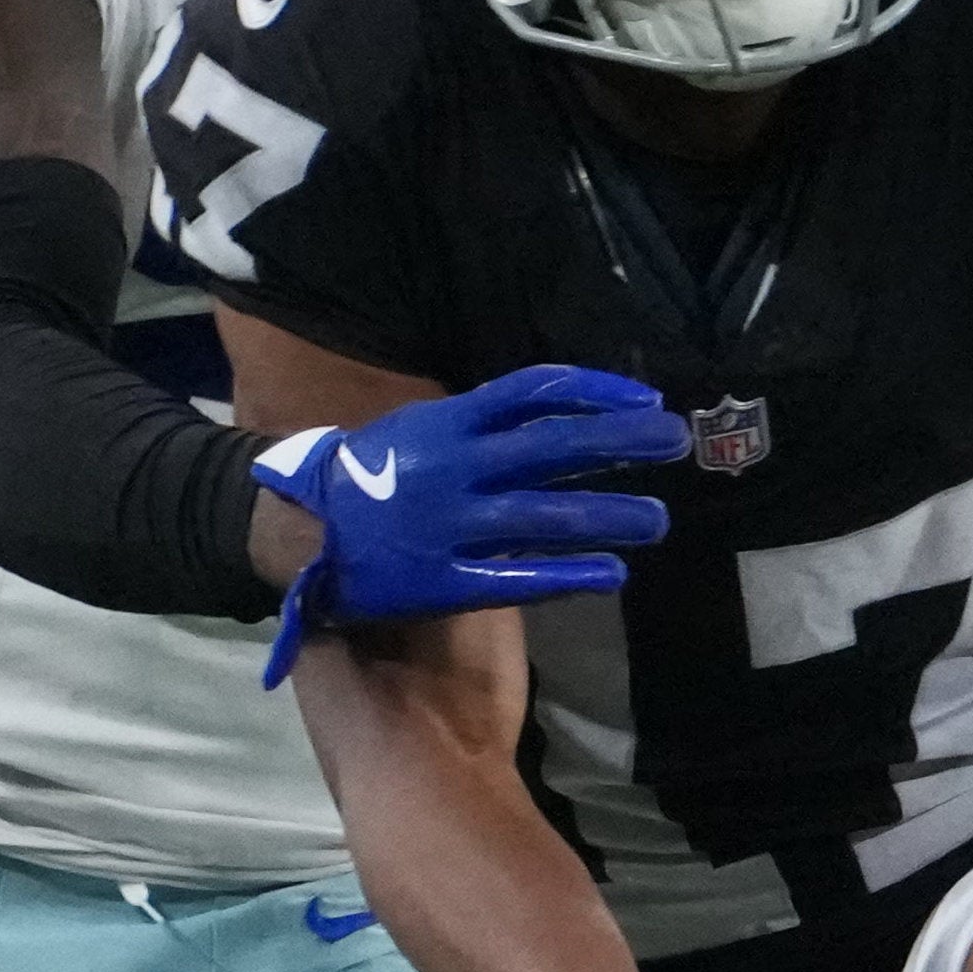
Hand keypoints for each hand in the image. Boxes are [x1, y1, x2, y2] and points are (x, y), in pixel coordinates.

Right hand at [260, 362, 686, 661]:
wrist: (296, 530)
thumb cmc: (370, 476)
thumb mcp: (419, 429)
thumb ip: (481, 425)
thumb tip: (556, 416)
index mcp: (450, 422)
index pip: (535, 391)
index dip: (598, 393)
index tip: (647, 401)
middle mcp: (455, 467)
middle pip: (554, 446)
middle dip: (621, 442)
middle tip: (676, 443)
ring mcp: (450, 524)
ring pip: (547, 515)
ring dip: (610, 513)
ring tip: (659, 519)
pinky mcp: (443, 580)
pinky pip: (518, 577)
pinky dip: (569, 573)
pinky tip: (612, 573)